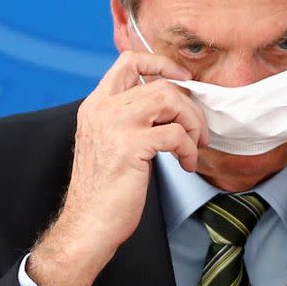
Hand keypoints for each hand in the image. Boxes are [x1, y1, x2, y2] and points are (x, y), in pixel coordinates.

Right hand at [27, 50, 207, 285]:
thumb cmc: (104, 189)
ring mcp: (115, 125)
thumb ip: (130, 117)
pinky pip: (176, 134)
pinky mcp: (130, 146)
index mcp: (96, 104)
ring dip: (192, 123)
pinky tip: (186, 165)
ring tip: (194, 147)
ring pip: (170, 100)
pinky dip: (189, 149)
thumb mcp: (110, 141)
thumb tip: (172, 105)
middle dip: (189, 106)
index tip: (183, 78)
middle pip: (160, 84)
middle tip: (198, 131)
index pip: (128, 60)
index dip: (161, 63)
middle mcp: (103, 108)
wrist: (88, 225)